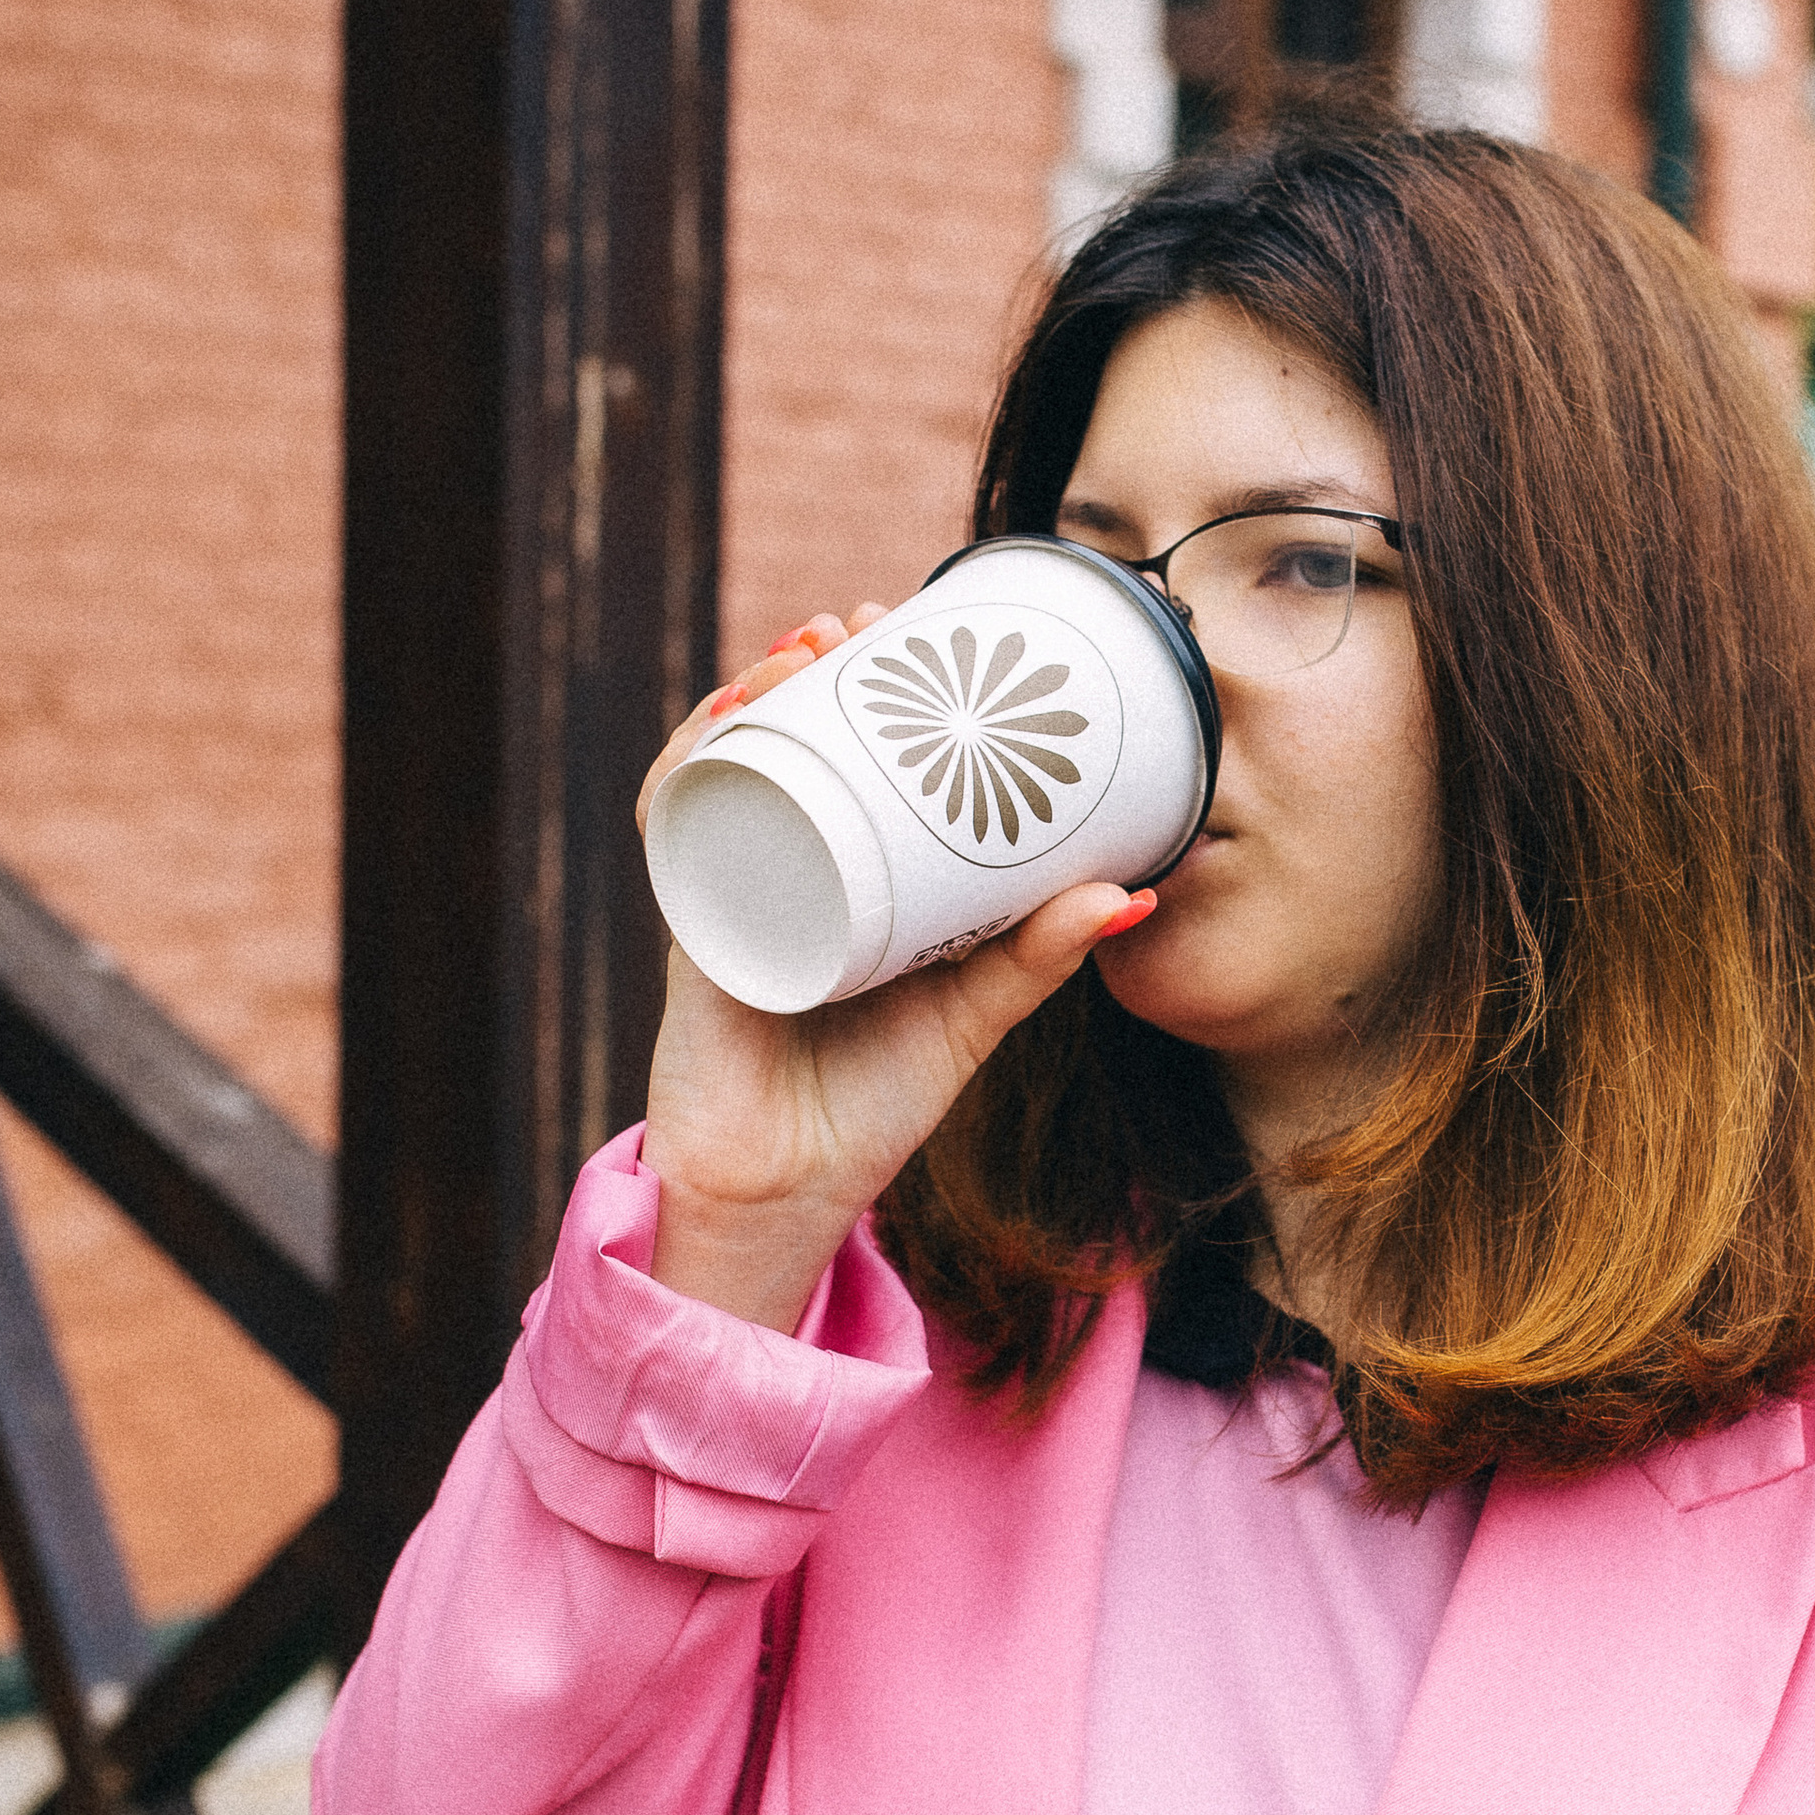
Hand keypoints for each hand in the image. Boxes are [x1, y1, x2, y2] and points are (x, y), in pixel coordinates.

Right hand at [634, 612, 1153, 1326]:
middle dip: (808, 664)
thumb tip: (1138, 891)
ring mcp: (731, 887)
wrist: (787, 1193)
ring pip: (725, 761)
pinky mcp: (695, 925)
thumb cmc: (870, 1103)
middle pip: (781, 737)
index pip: (848, 753)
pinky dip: (691, 768)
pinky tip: (726, 726)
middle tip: (853, 621)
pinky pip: (676, 827)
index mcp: (847, 874)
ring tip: (797, 655)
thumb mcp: (972, 1014)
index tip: (909, 624)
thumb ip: (1042, 955)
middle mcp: (783, 866)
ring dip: (753, 693)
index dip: (867, 682)